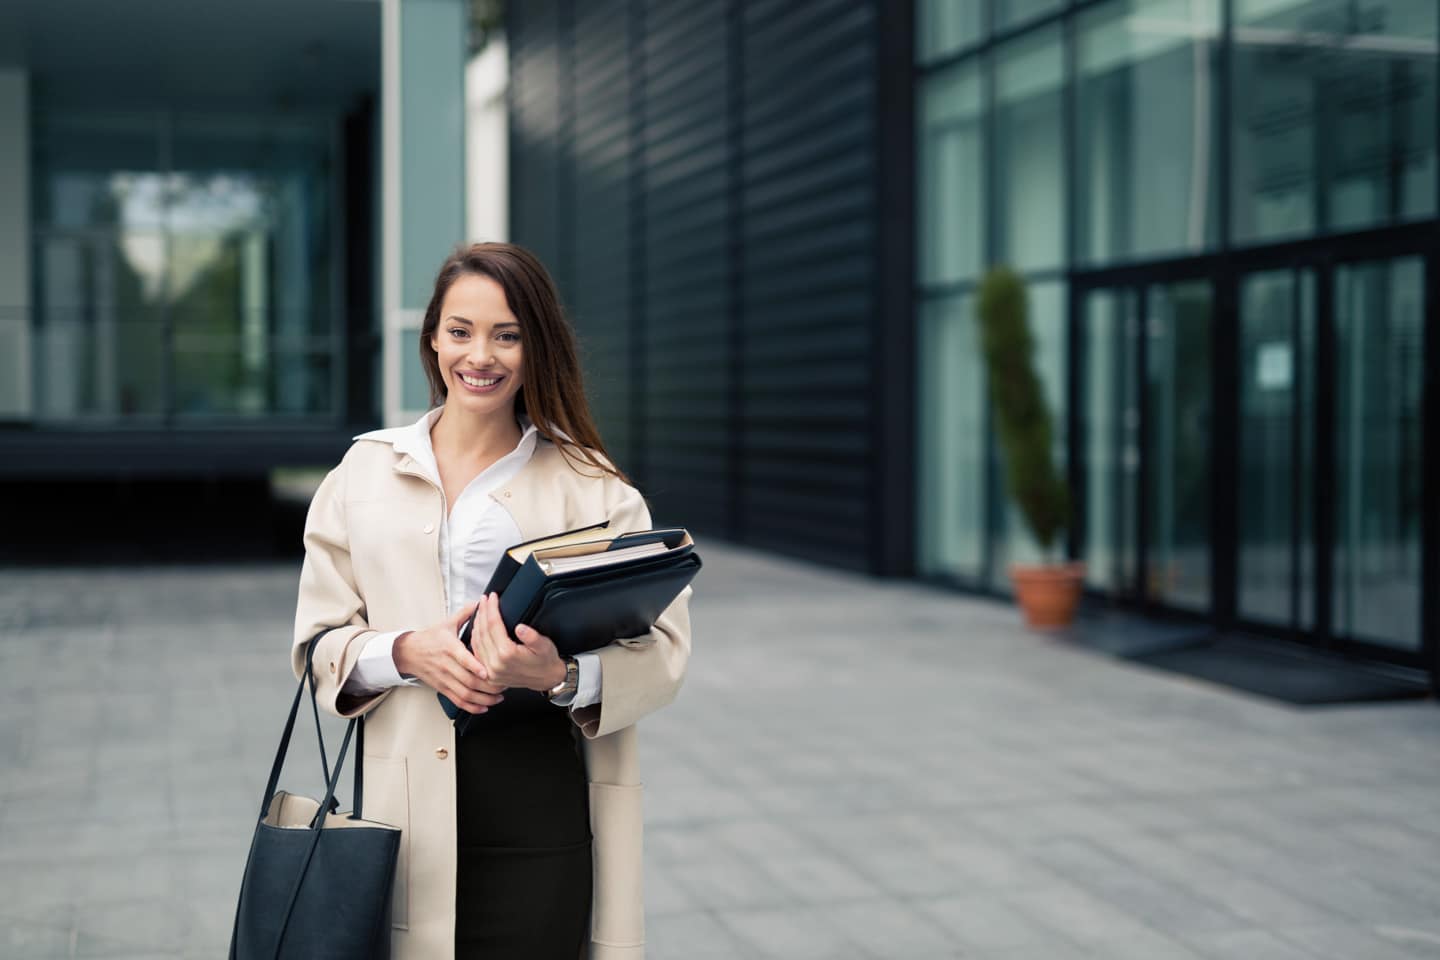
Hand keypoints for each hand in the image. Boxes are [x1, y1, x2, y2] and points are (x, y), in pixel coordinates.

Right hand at [392, 604, 506, 713]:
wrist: (408, 652)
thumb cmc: (430, 638)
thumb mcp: (447, 623)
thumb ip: (466, 613)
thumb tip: (481, 602)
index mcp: (449, 647)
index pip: (462, 659)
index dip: (475, 666)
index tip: (488, 671)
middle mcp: (446, 665)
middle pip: (467, 679)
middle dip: (487, 685)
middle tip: (504, 685)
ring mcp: (444, 679)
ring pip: (464, 693)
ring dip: (483, 698)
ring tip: (498, 697)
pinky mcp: (442, 688)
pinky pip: (458, 701)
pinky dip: (471, 706)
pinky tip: (484, 707)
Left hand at [468, 592, 566, 691]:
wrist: (547, 679)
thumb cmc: (546, 661)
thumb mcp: (545, 645)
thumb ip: (532, 637)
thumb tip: (520, 628)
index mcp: (507, 655)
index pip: (493, 625)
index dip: (492, 608)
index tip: (493, 597)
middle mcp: (495, 664)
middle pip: (482, 632)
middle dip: (482, 612)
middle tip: (484, 599)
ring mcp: (490, 671)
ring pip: (476, 641)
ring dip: (477, 623)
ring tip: (480, 609)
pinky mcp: (489, 674)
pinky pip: (477, 652)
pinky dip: (475, 637)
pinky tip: (478, 627)